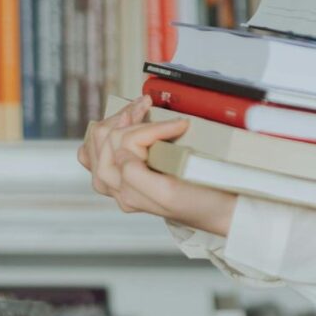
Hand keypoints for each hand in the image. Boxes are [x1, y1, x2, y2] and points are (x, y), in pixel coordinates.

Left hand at [77, 95, 237, 236]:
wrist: (218, 211)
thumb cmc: (201, 203)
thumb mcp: (169, 193)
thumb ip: (136, 176)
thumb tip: (121, 153)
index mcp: (129, 191)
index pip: (127, 143)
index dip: (154, 127)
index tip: (180, 123)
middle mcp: (120, 189)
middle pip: (108, 139)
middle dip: (129, 116)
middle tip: (150, 104)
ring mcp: (120, 183)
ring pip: (99, 142)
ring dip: (118, 119)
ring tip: (138, 108)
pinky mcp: (126, 177)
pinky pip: (98, 154)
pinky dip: (105, 134)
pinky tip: (118, 125)